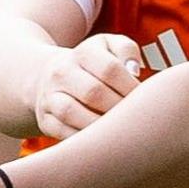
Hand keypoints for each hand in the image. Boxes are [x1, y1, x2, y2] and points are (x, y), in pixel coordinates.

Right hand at [32, 33, 147, 139]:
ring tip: (119, 131)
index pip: (110, 68)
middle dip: (118, 108)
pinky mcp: (46, 120)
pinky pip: (62, 132)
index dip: (131, 87)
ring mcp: (50, 97)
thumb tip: (134, 71)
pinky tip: (103, 140)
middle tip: (135, 119)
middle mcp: (62, 72)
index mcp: (83, 53)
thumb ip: (126, 50)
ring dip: (100, 125)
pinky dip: (84, 139)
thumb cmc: (93, 66)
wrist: (51, 78)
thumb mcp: (109, 47)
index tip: (143, 100)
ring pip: (72, 113)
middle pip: (93, 92)